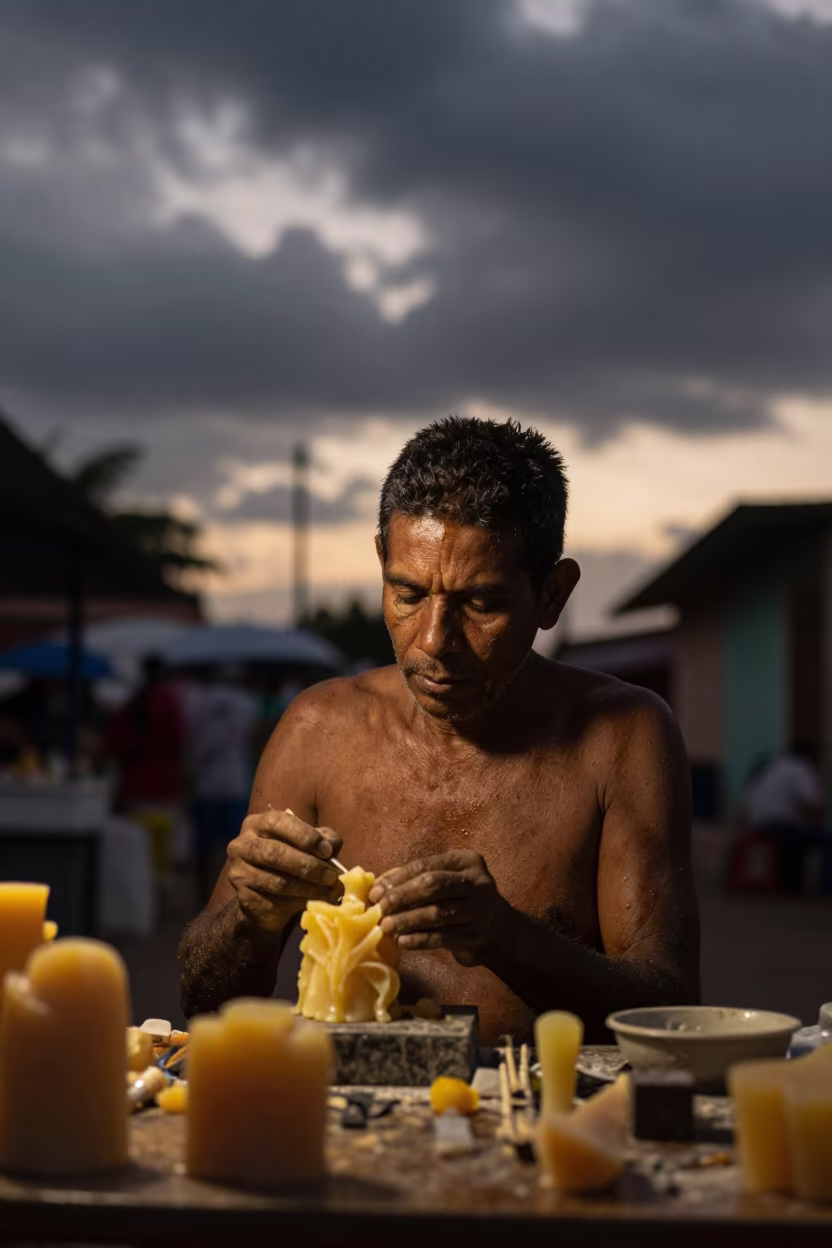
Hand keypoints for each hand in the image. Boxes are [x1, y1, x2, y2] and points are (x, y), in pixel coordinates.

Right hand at [227, 809, 342, 934]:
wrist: (265, 898)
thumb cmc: (290, 862)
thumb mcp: (308, 844)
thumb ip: (323, 839)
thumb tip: (331, 847)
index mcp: (258, 824)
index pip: (278, 822)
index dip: (305, 836)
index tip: (327, 851)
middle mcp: (242, 845)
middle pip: (276, 854)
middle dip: (309, 866)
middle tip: (332, 876)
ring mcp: (239, 873)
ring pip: (278, 882)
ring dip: (309, 887)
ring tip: (330, 891)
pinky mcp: (244, 898)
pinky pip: (275, 902)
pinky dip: (300, 902)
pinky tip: (314, 902)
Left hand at [368, 850, 512, 967]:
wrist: (497, 930)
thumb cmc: (461, 900)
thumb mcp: (447, 881)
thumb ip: (416, 878)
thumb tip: (378, 887)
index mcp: (466, 861)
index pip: (426, 865)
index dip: (398, 878)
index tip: (376, 892)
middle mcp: (477, 882)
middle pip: (433, 885)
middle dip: (402, 897)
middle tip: (379, 909)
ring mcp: (479, 909)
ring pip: (436, 912)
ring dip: (406, 920)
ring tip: (386, 926)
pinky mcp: (475, 935)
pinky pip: (442, 937)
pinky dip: (419, 939)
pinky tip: (402, 941)